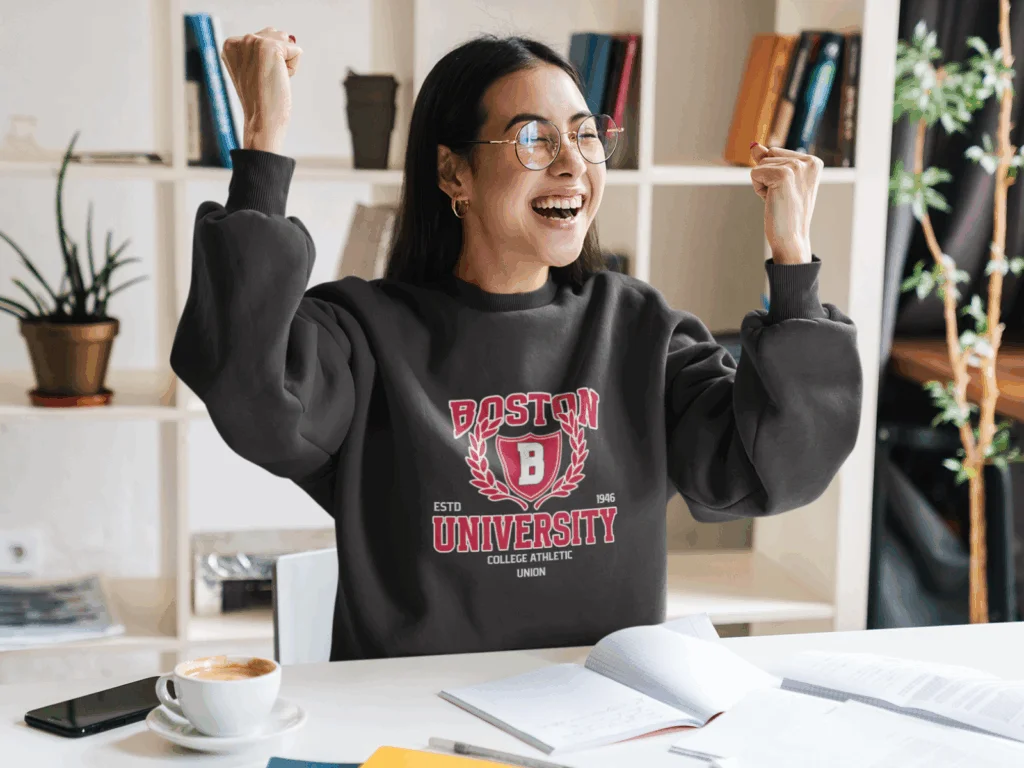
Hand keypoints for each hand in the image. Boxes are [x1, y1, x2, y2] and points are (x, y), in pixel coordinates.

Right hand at [220, 27, 302, 153]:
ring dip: (286, 62)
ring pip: (286, 42)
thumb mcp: (254, 69)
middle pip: (276, 35)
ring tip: (271, 80)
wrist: (261, 121)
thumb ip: (262, 49)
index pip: (264, 37)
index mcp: (230, 44)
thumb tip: (290, 36)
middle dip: (278, 59)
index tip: (257, 78)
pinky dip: (293, 68)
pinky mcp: (269, 47)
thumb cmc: (261, 100)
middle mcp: (239, 40)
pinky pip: (296, 51)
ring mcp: (252, 41)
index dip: (267, 61)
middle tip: (265, 80)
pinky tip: (278, 81)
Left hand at [749, 143, 819, 264]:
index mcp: (813, 161)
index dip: (774, 174)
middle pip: (768, 155)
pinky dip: (758, 189)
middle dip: (767, 177)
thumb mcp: (779, 183)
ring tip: (779, 200)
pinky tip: (772, 200)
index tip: (787, 192)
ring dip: (763, 184)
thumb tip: (754, 146)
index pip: (776, 153)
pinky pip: (755, 173)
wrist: (791, 238)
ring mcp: (797, 166)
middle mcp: (809, 161)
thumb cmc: (786, 213)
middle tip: (782, 197)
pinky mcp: (784, 174)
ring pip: (761, 164)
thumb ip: (768, 161)